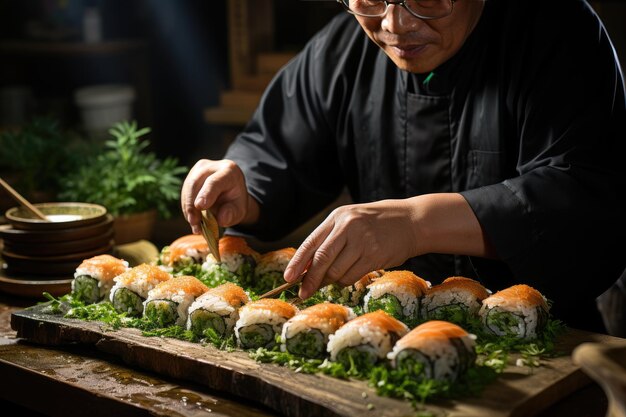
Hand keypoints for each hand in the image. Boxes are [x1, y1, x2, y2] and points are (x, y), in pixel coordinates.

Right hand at [180, 159, 257, 233]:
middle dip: (192, 205)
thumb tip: (221, 219)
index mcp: (229, 170)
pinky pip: (184, 194)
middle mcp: (211, 167)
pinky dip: (187, 209)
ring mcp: (198, 170)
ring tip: (195, 226)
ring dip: (188, 210)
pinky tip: (193, 220)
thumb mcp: (239, 209)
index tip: (200, 206)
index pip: (214, 181)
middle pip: (196, 183)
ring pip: (187, 189)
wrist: (229, 193)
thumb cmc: (235, 201)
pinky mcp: (190, 177)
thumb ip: (232, 214)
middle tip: (194, 222)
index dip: (206, 193)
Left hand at [284, 199, 419, 298]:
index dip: (298, 262)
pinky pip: (352, 276)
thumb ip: (330, 240)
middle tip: (303, 293)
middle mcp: (348, 227)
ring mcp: (362, 241)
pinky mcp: (374, 255)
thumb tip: (308, 268)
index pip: (311, 243)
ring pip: (336, 271)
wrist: (410, 221)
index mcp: (337, 218)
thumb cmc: (375, 224)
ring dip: (331, 281)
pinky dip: (346, 281)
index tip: (288, 277)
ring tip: (333, 279)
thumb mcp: (349, 222)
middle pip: (321, 259)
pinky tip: (348, 276)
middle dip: (310, 279)